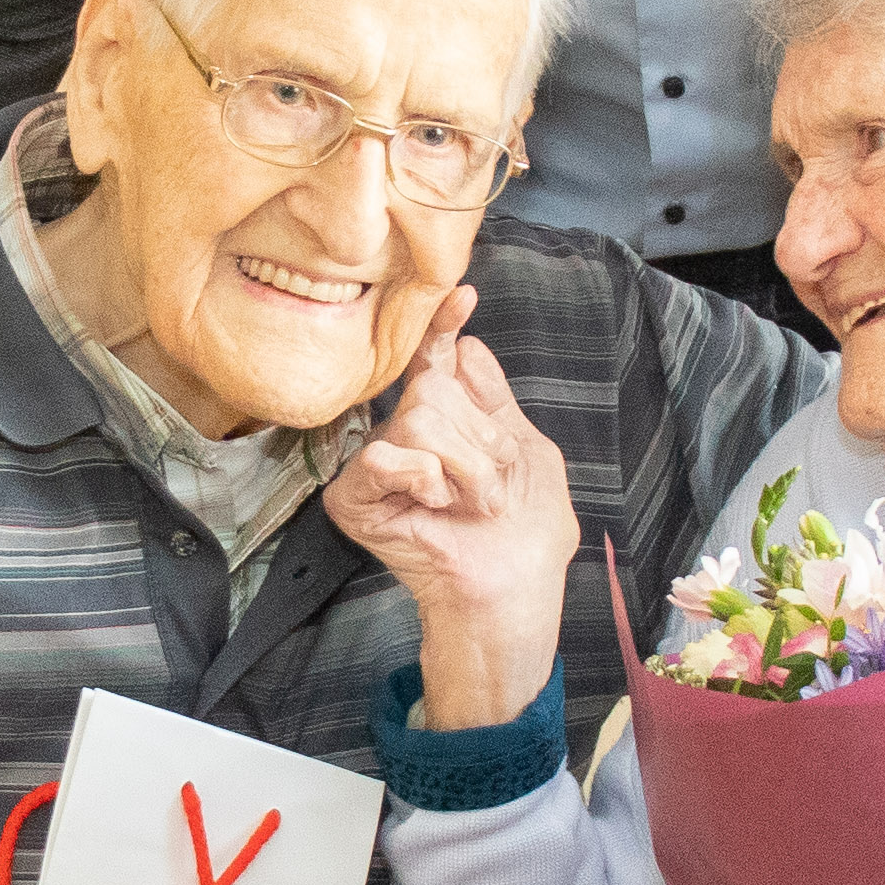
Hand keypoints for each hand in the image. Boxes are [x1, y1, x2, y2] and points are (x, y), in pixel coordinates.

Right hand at [328, 290, 579, 727]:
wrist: (512, 589)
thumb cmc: (528, 532)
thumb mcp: (530, 450)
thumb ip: (495, 397)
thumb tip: (464, 343)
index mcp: (451, 419)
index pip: (439, 358)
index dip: (443, 325)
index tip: (463, 295)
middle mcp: (408, 433)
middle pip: (435, 385)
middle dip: (480, 437)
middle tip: (493, 487)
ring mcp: (379, 464)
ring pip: (420, 417)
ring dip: (466, 465)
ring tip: (473, 504)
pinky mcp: (354, 498)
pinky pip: (384, 455)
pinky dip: (423, 477)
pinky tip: (435, 504)